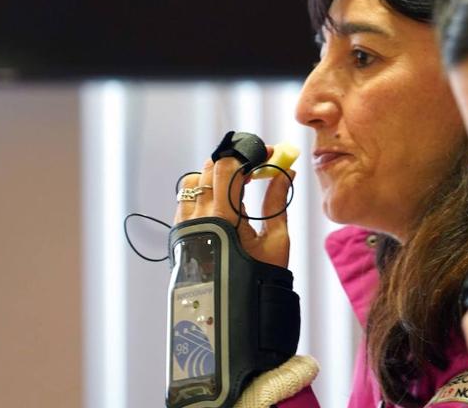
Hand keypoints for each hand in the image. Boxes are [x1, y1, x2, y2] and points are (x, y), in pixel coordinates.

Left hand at [174, 150, 293, 267]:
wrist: (234, 313)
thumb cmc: (260, 277)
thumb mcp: (276, 238)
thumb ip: (278, 200)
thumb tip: (288, 172)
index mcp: (223, 218)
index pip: (229, 167)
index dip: (250, 154)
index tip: (270, 153)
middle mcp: (198, 218)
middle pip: (210, 168)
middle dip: (235, 161)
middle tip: (257, 167)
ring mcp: (185, 225)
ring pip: (193, 181)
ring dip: (216, 176)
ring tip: (238, 185)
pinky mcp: (180, 233)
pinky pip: (186, 200)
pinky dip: (203, 193)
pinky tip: (222, 203)